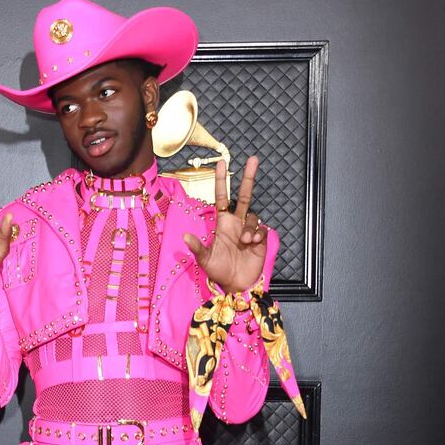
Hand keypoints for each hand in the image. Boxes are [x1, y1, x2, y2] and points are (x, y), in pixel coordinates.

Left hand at [182, 156, 269, 294]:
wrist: (236, 284)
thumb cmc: (219, 271)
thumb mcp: (205, 260)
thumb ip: (197, 248)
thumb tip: (184, 237)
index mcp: (222, 223)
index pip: (222, 197)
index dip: (221, 181)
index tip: (221, 163)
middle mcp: (236, 223)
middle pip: (243, 195)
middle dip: (248, 177)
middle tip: (252, 159)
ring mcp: (249, 229)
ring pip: (252, 216)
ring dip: (249, 227)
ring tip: (245, 242)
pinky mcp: (260, 239)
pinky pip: (261, 228)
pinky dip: (258, 234)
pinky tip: (253, 244)